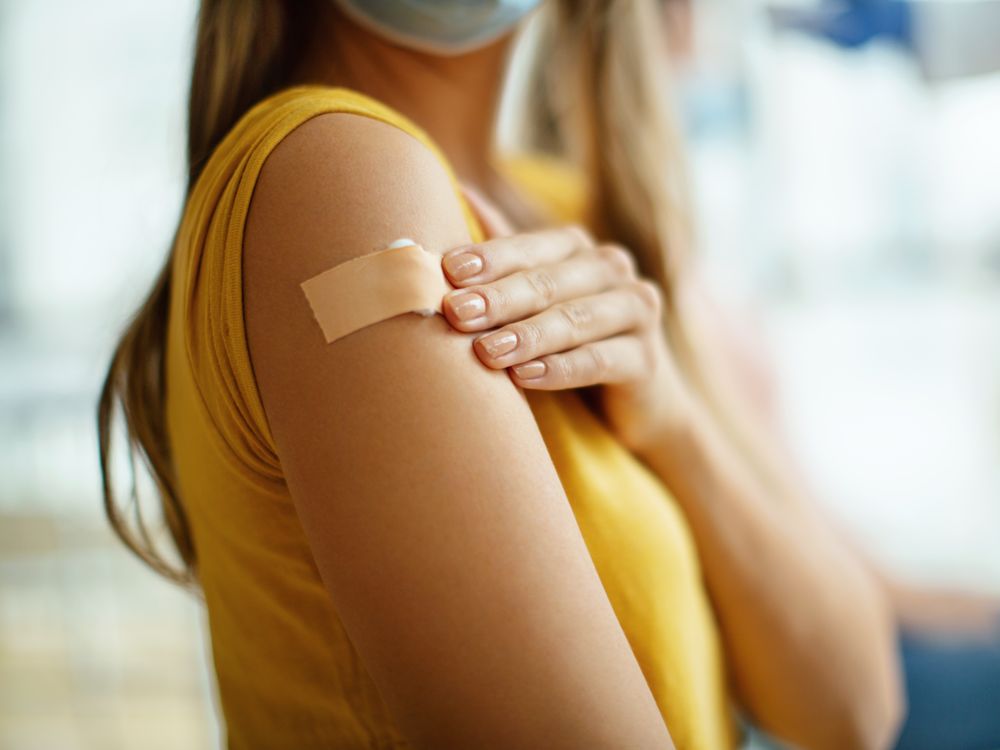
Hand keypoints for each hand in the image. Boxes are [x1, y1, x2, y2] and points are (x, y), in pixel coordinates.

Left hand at [439, 185, 692, 451]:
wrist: (627, 398)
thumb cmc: (565, 337)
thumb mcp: (532, 293)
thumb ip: (503, 250)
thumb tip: (459, 189)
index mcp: (576, 247)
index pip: (529, 247)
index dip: (490, 257)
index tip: (447, 270)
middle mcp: (611, 268)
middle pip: (548, 282)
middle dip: (499, 297)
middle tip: (456, 312)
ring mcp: (635, 310)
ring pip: (574, 320)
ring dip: (527, 336)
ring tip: (485, 351)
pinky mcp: (646, 359)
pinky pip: (599, 361)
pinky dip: (560, 370)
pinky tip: (524, 377)